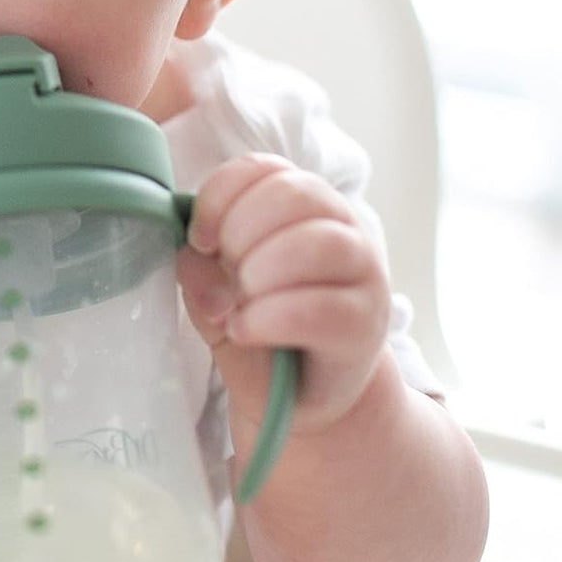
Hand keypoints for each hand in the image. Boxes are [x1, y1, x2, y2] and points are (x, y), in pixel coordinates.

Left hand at [178, 154, 390, 435]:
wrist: (302, 393)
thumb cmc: (260, 328)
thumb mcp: (215, 294)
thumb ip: (199, 270)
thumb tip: (194, 259)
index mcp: (300, 204)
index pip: (264, 168)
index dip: (220, 195)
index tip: (199, 239)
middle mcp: (341, 226)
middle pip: (295, 194)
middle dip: (241, 231)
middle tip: (227, 273)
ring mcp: (363, 273)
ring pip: (321, 242)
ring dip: (262, 271)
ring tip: (239, 304)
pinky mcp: (367, 323)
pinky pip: (324, 307)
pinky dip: (271, 317)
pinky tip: (246, 330)